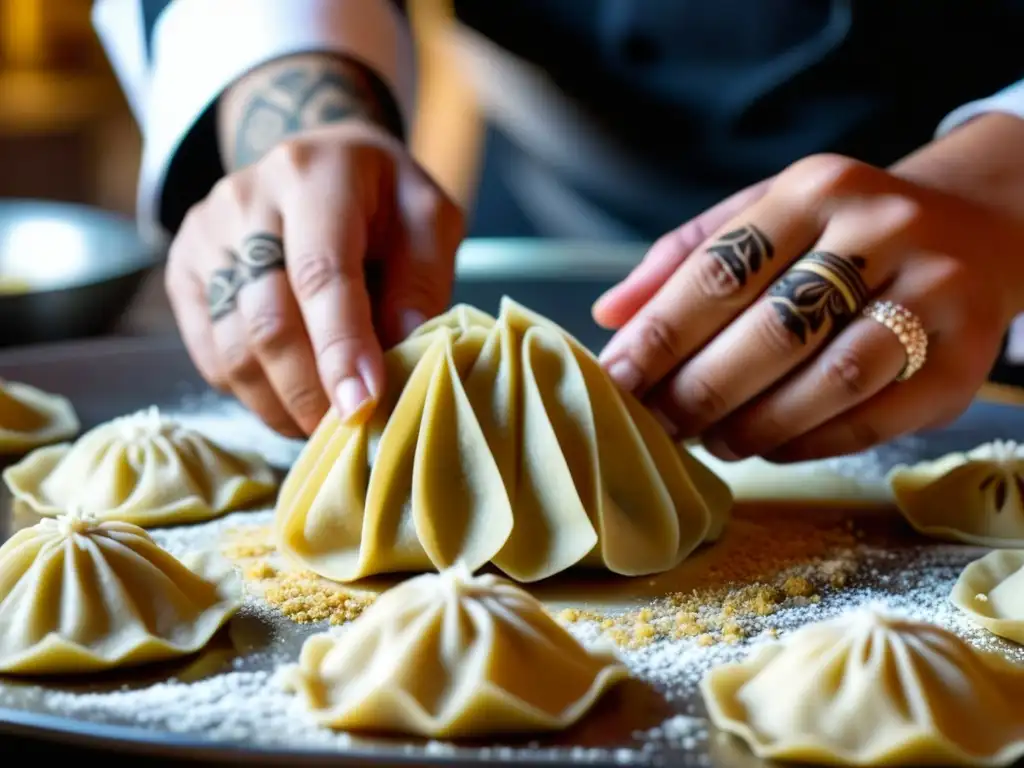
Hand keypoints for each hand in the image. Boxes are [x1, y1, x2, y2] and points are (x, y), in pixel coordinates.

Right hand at [165, 120, 463, 436]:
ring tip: (322, 424)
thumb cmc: (384, 198)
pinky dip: (251, 393)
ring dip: (280, 403)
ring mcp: (204, 237)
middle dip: (311, 391)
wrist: (320, 161)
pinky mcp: (184, 272)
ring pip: (232, 347)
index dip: (340, 349)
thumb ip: (422, 281)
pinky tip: (289, 399)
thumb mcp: (429, 218)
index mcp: (314, 177)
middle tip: (348, 433)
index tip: (364, 406)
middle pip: (269, 320)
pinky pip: (210, 354)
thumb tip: (403, 357)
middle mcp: (245, 200)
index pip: (321, 275)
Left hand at [593, 152, 1023, 462]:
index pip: (719, 271)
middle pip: (773, 330)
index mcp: (816, 190)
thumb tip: (610, 316)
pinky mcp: (968, 359)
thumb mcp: (765, 215)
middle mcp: (884, 231)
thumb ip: (685, 259)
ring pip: (829, 380)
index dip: (658, 336)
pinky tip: (769, 446)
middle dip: (700, 391)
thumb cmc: (841, 230)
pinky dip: (809, 442)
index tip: (613, 380)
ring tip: (710, 440)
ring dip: (755, 425)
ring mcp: (936, 293)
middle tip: (659, 425)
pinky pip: (874, 418)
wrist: (977, 228)